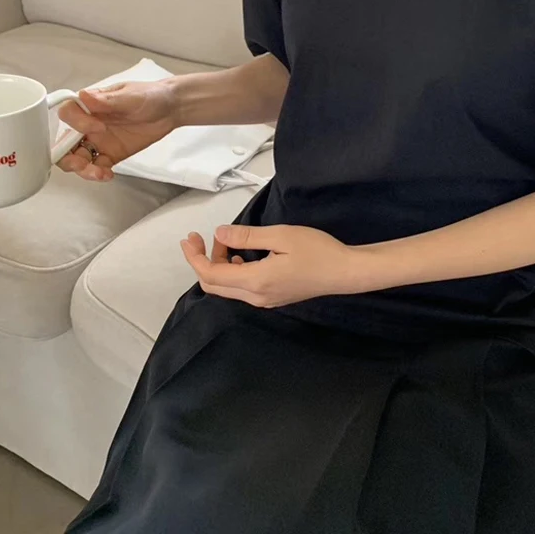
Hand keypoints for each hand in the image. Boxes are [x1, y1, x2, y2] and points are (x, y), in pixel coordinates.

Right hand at [56, 80, 178, 180]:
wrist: (170, 109)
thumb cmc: (149, 96)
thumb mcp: (130, 96)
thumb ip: (108, 99)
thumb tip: (84, 95)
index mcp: (90, 106)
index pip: (68, 114)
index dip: (77, 123)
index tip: (98, 127)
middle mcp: (90, 124)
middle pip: (65, 142)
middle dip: (67, 156)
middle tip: (81, 163)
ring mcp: (99, 141)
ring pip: (78, 158)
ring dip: (82, 169)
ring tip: (98, 173)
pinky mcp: (111, 154)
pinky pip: (97, 167)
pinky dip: (98, 174)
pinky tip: (107, 175)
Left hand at [180, 225, 364, 307]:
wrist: (344, 272)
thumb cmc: (317, 250)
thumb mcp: (280, 235)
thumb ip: (247, 237)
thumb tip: (219, 234)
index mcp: (255, 281)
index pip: (210, 274)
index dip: (194, 256)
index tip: (190, 237)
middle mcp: (255, 296)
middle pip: (213, 285)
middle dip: (203, 260)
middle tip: (204, 237)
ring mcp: (264, 300)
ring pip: (226, 288)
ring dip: (219, 265)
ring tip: (229, 242)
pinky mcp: (272, 298)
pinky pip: (241, 289)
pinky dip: (232, 272)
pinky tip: (242, 256)